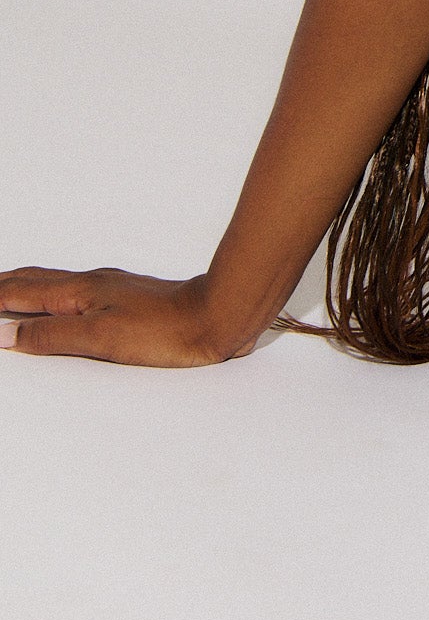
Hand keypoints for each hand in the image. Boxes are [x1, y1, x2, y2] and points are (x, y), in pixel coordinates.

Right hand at [0, 268, 248, 365]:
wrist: (215, 317)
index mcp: (80, 292)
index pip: (21, 293)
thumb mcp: (100, 338)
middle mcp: (92, 284)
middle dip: (3, 285)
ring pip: (54, 283)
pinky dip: (51, 294)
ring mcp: (110, 289)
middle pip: (34, 281)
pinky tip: (60, 302)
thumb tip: (7, 333)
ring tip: (8, 290)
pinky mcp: (126, 299)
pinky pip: (75, 291)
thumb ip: (51, 335)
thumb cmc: (164, 330)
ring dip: (25, 286)